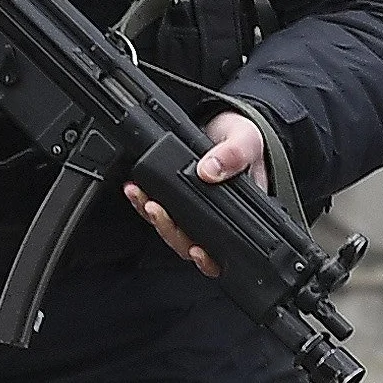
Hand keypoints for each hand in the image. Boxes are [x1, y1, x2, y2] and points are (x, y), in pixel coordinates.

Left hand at [127, 112, 267, 277]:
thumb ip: (234, 155)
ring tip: (143, 199)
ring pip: (172, 231)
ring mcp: (193, 211)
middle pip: (191, 243)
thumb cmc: (243, 139)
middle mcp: (215, 218)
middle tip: (157, 210)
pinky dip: (142, 203)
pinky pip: (158, 210)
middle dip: (171, 231)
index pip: (225, 248)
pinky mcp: (174, 199)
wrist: (225, 123)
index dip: (209, 258)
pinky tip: (135, 191)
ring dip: (155, 219)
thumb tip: (210, 171)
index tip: (197, 249)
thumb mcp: (246, 141)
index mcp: (240, 214)